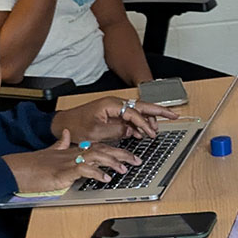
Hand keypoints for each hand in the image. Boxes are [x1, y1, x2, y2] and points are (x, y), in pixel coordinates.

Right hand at [2, 129, 138, 192]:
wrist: (15, 169)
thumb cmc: (31, 164)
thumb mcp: (49, 152)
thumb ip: (61, 144)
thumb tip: (67, 135)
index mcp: (72, 150)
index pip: (99, 146)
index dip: (116, 149)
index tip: (129, 155)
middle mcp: (73, 153)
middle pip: (102, 150)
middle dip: (122, 154)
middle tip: (137, 160)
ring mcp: (68, 162)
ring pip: (96, 157)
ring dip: (112, 162)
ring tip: (125, 168)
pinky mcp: (62, 172)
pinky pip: (83, 170)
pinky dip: (96, 173)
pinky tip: (105, 178)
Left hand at [52, 95, 173, 143]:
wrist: (63, 124)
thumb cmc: (76, 126)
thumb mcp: (96, 133)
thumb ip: (117, 131)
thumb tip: (132, 131)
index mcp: (111, 104)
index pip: (134, 113)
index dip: (144, 124)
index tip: (151, 134)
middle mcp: (115, 103)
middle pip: (142, 105)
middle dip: (159, 111)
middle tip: (174, 115)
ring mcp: (115, 107)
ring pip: (138, 111)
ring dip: (149, 120)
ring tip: (157, 129)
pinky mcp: (113, 113)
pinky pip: (131, 116)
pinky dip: (139, 123)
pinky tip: (144, 131)